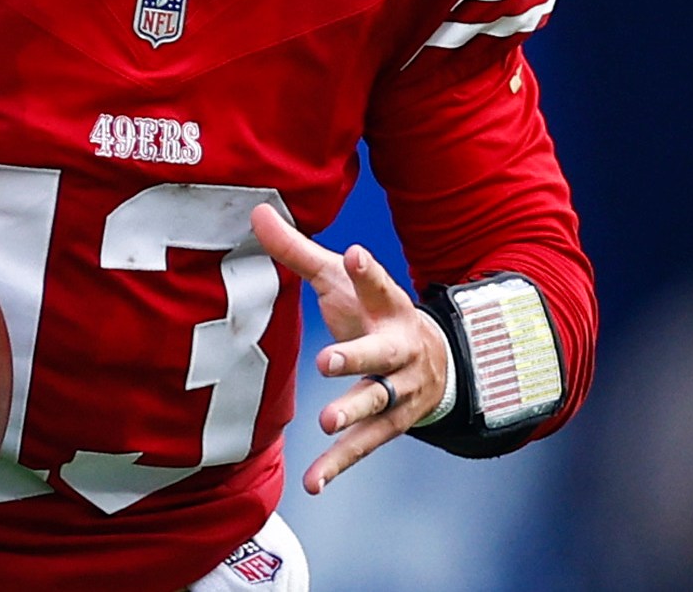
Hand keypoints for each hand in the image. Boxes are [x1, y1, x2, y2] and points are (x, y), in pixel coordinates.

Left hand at [251, 203, 449, 493]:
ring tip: (326, 420)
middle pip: (380, 353)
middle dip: (356, 356)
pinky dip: (340, 465)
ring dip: (352, 411)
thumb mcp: (340, 280)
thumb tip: (255, 210)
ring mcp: (399, 390)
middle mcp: (398, 348)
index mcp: (388, 307)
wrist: (437, 361)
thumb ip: (297, 251)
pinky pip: (364, 446)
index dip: (367, 272)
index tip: (354, 256)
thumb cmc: (372, 312)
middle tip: (329, 360)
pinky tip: (313, 482)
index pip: (378, 285)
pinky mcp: (392, 424)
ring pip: (377, 403)